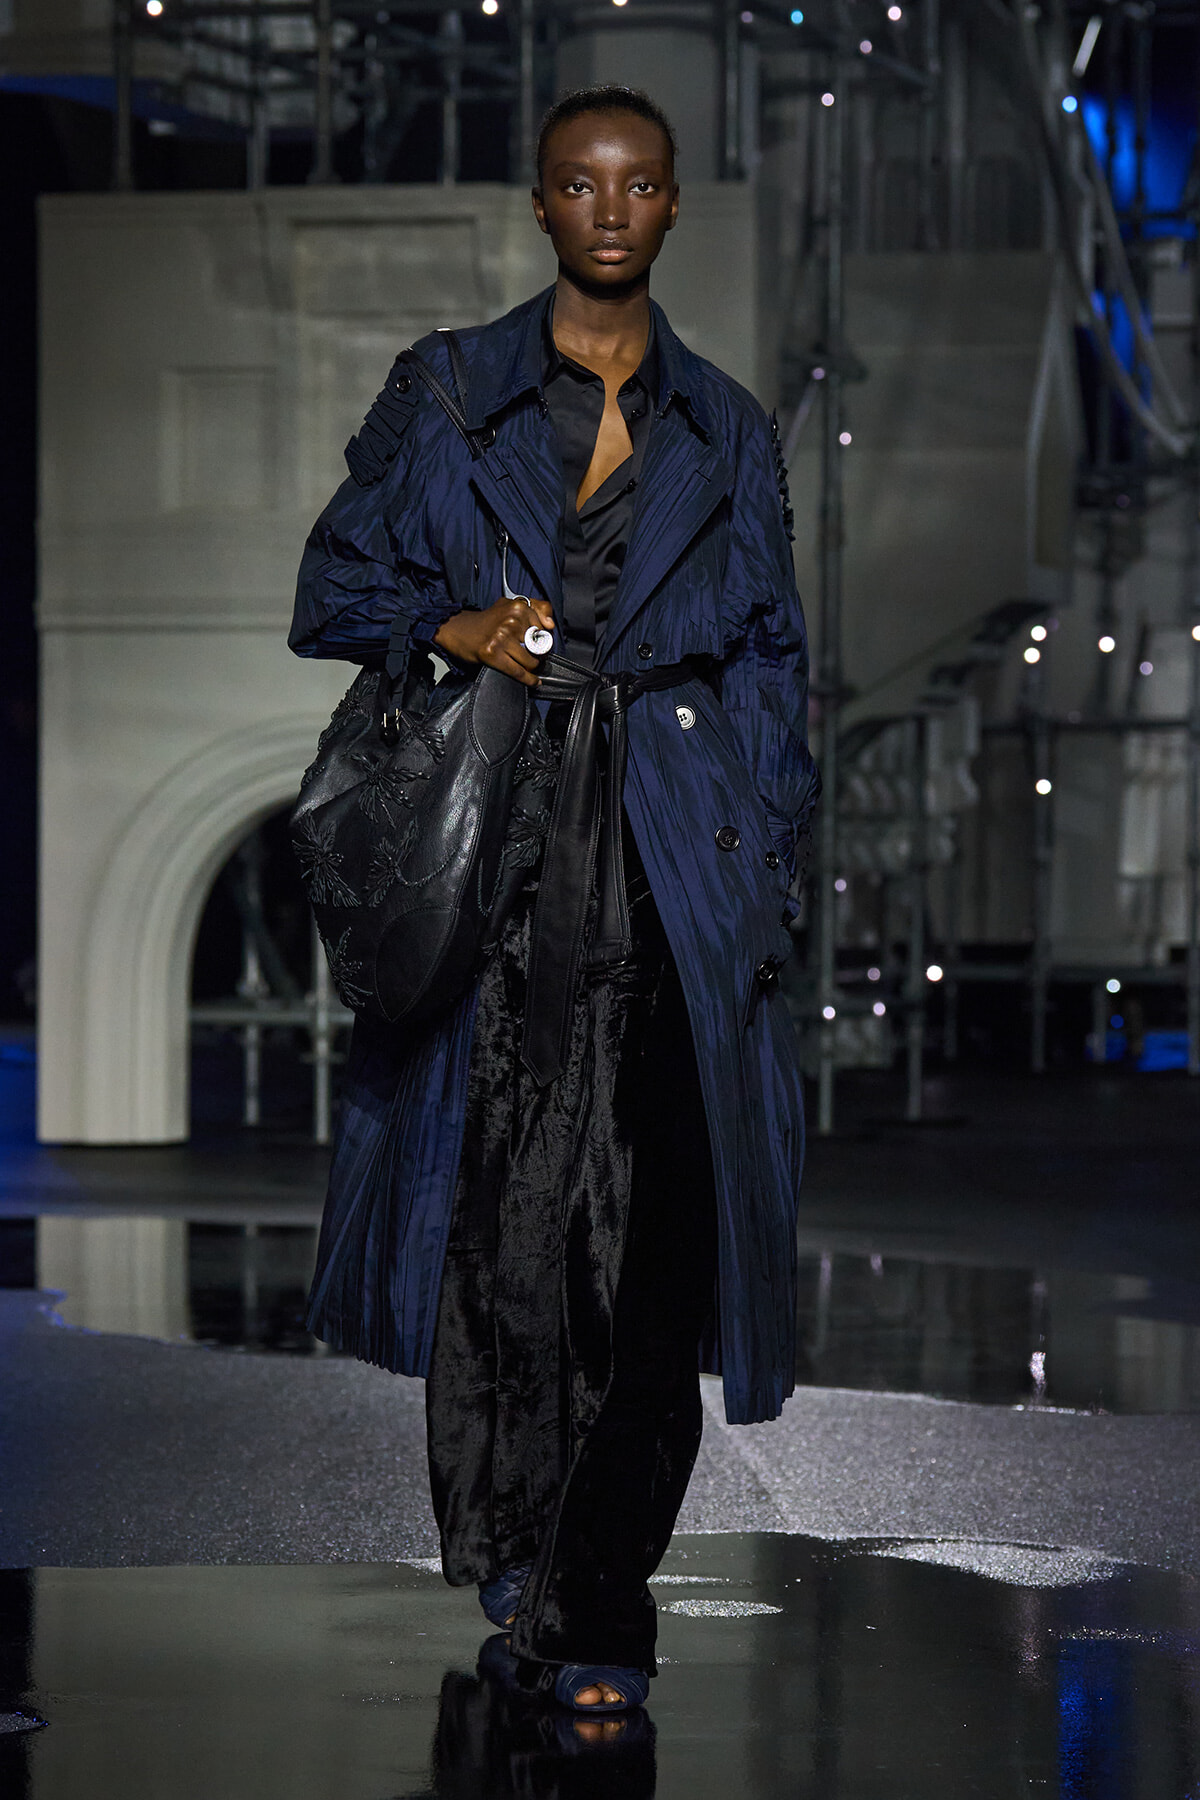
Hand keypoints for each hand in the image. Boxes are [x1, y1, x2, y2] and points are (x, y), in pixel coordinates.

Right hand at [433, 595, 556, 687]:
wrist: (457, 629)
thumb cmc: (486, 621)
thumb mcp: (509, 605)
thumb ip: (535, 609)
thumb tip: (550, 625)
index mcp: (517, 607)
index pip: (544, 628)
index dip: (545, 639)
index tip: (541, 645)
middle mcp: (510, 621)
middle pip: (539, 647)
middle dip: (539, 655)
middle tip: (535, 657)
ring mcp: (501, 638)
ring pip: (530, 661)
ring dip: (532, 668)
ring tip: (529, 667)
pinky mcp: (493, 654)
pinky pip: (518, 672)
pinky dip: (529, 680)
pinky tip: (534, 681)